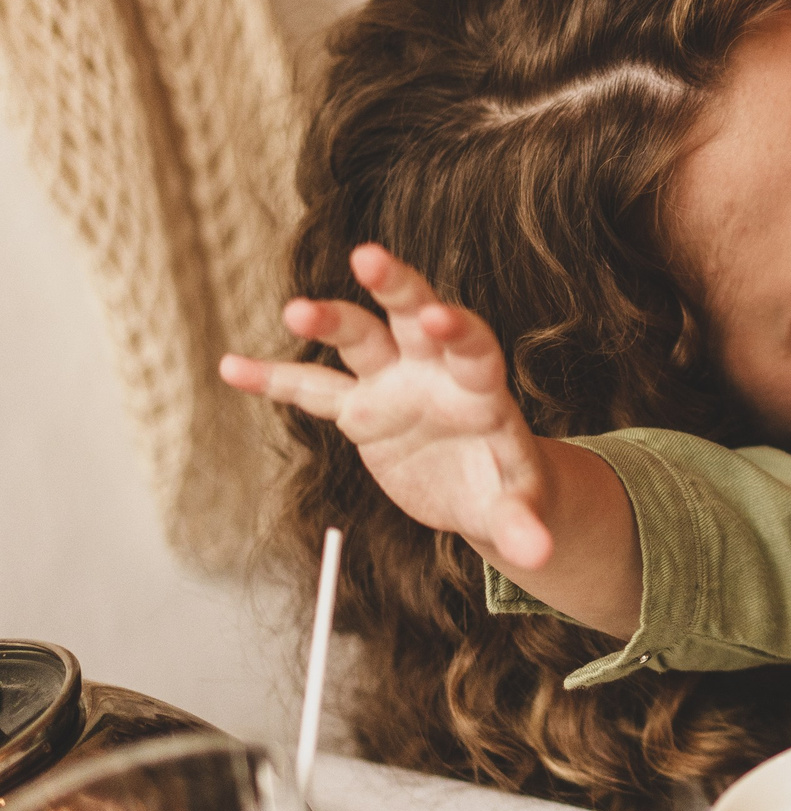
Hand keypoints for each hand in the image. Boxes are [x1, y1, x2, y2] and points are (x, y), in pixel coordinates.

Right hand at [219, 245, 638, 632]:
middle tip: (367, 255)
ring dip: (329, 322)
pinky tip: (231, 367)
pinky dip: (274, 379)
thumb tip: (537, 555)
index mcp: (480, 388)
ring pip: (359, 341)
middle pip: (413, 317)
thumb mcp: (522, 510)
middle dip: (395, 286)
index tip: (439, 316)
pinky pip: (311, 391)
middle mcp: (434, 373)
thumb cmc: (512, 491)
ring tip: (295, 310)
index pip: (472, 348)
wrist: (485, 492)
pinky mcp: (360, 411)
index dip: (457, 330)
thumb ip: (524, 526)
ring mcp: (393, 386)